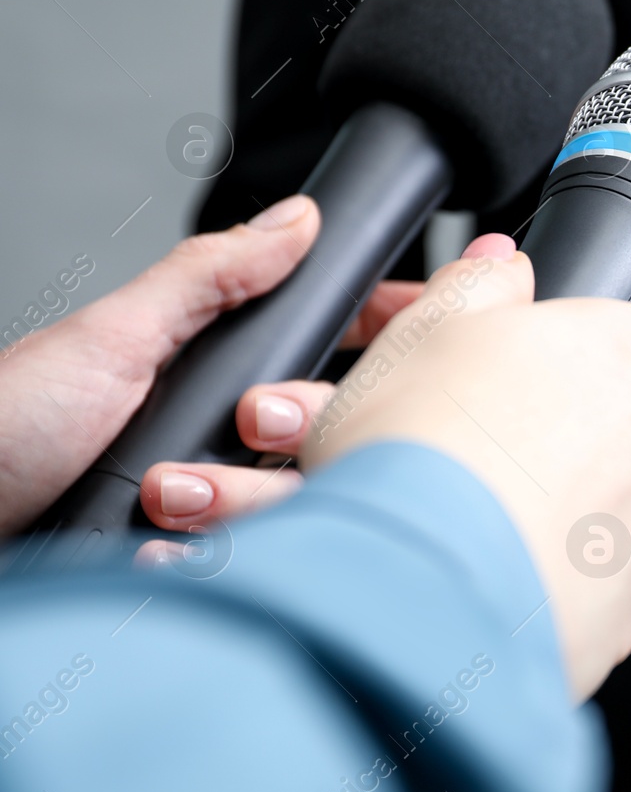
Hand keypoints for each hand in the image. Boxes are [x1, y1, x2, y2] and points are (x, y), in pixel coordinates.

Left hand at [0, 195, 417, 536]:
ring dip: (234, 502)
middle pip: (333, 437)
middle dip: (292, 429)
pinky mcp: (195, 572)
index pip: (334, 348)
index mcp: (214, 373)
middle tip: (242, 422)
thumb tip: (296, 220)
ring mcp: (214, 509)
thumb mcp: (114, 337)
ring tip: (162, 497)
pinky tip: (162, 550)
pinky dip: (210, 559)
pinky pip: (254, 568)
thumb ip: (211, 277)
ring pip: (299, 508)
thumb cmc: (1, 430)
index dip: (384, 337)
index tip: (426, 326)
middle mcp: (223, 442)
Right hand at [295, 238, 630, 698]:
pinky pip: (592, 589)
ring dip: (557, 515)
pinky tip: (484, 576)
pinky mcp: (624, 613)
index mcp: (619, 359)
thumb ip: (477, 287)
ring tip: (472, 522)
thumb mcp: (423, 334)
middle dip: (574, 444)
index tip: (623, 365)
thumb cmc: (417, 453)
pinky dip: (549, 584)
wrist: (412, 588)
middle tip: (490, 453)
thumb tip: (501, 267)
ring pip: (612, 515)